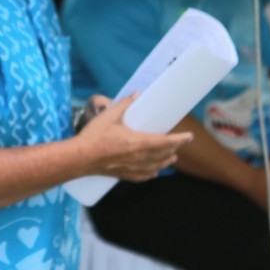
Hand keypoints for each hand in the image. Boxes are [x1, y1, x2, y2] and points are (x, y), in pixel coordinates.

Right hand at [76, 93, 193, 181]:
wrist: (80, 157)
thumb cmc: (95, 136)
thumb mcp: (110, 115)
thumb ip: (125, 104)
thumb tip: (137, 94)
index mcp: (139, 142)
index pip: (166, 142)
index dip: (180, 140)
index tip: (189, 137)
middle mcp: (140, 157)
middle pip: (164, 155)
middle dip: (175, 149)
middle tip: (181, 143)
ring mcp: (133, 168)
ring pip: (157, 166)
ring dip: (166, 161)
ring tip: (172, 157)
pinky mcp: (125, 175)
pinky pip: (145, 176)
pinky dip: (153, 172)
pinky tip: (154, 171)